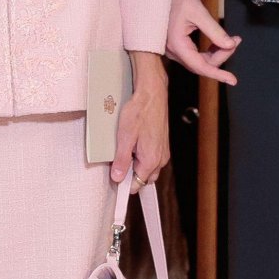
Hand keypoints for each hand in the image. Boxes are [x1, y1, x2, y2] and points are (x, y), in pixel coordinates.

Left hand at [112, 52, 169, 188]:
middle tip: (118, 161)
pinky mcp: (162, 143)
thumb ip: (121, 160)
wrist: (152, 94)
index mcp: (151, 160)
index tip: (114, 175)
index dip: (124, 182)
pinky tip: (134, 143)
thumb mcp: (124, 137)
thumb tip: (117, 177)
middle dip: (131, 174)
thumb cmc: (139, 112)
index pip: (137, 185)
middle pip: (144, 178)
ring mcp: (163, 151)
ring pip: (148, 168)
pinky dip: (142, 156)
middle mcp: (160, 159)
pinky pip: (152, 158)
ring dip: (137, 165)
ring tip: (126, 149)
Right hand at [166, 0, 239, 86]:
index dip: (218, 74)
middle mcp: (173, 51)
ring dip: (217, 53)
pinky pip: (195, 55)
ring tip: (232, 40)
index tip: (233, 80)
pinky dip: (209, 51)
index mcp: (177, 45)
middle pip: (201, 64)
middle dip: (222, 55)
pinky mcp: (176, 46)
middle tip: (236, 40)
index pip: (200, 67)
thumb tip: (230, 45)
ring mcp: (173, 50)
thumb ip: (215, 31)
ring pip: (199, 60)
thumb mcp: (198, 12)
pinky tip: (219, 41)